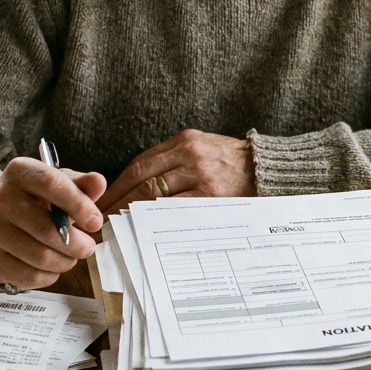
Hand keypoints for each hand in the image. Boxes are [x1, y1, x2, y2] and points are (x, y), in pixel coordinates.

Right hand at [0, 158, 106, 289]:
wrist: (2, 218)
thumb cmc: (39, 200)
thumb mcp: (61, 186)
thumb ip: (82, 185)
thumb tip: (98, 182)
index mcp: (19, 172)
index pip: (51, 184)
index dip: (79, 205)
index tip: (95, 223)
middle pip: (47, 228)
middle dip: (77, 244)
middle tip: (87, 248)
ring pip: (40, 256)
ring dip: (65, 262)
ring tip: (71, 257)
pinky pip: (29, 276)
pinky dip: (49, 276)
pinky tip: (52, 268)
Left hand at [97, 129, 254, 215]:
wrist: (270, 169)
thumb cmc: (236, 165)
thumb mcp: (204, 150)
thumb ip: (177, 162)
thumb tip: (142, 187)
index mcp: (184, 141)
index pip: (140, 164)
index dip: (117, 184)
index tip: (102, 201)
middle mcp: (189, 153)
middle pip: (140, 178)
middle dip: (117, 200)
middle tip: (100, 218)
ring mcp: (200, 173)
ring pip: (153, 192)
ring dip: (130, 211)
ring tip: (117, 227)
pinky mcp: (211, 193)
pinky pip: (175, 207)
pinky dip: (156, 218)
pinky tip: (145, 229)